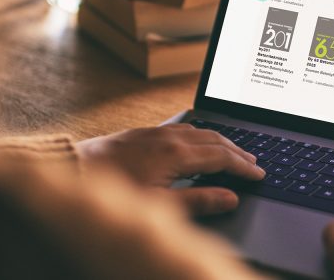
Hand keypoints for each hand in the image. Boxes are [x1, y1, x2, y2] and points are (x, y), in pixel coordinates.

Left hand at [76, 124, 264, 215]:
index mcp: (178, 154)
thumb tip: (230, 198)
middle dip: (238, 151)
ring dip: (221, 142)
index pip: (222, 157)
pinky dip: (201, 135)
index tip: (259, 174)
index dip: (243, 167)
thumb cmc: (115, 193)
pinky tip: (199, 141)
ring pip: (200, 131)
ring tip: (234, 152)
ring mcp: (156, 132)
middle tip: (255, 162)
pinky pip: (183, 128)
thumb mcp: (160, 205)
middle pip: (215, 140)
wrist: (74, 170)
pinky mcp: (144, 133)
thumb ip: (199, 201)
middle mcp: (170, 138)